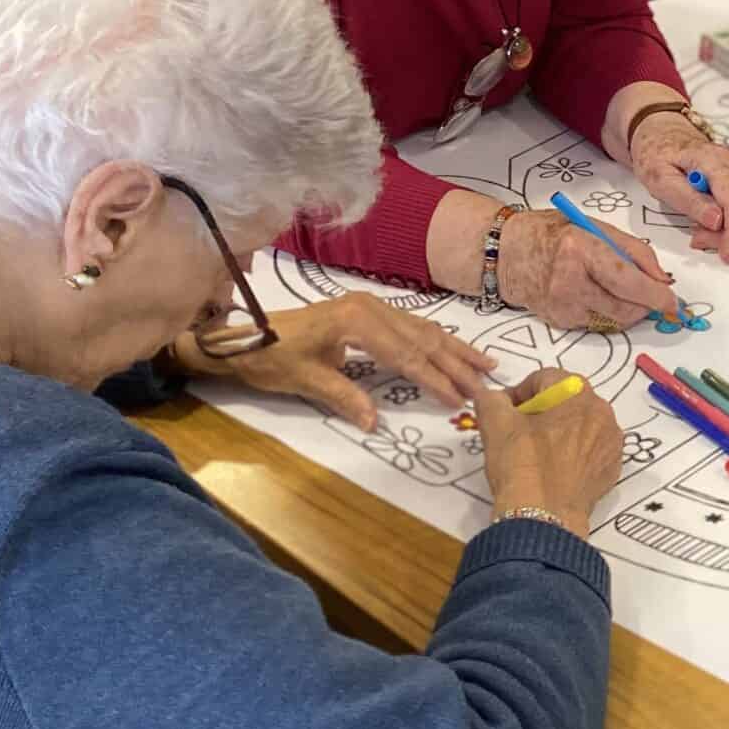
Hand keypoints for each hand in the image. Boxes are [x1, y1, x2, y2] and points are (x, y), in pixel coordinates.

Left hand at [191, 294, 495, 429]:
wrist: (242, 335)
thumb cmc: (271, 357)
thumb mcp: (305, 380)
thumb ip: (344, 397)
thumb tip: (374, 423)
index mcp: (357, 321)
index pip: (406, 355)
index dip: (434, 379)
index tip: (459, 399)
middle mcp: (370, 307)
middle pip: (422, 338)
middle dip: (455, 363)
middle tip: (485, 385)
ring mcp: (370, 306)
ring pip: (422, 329)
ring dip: (453, 348)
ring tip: (484, 364)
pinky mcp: (367, 311)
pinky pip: (410, 326)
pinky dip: (434, 340)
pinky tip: (452, 349)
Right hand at [478, 366, 623, 527]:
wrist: (543, 517)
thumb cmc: (521, 463)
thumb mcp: (495, 424)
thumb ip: (491, 399)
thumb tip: (492, 397)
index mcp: (578, 393)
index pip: (545, 379)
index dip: (520, 393)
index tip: (504, 412)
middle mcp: (603, 412)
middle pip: (567, 400)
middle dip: (542, 410)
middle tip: (518, 431)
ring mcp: (612, 442)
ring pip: (582, 425)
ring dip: (560, 431)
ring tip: (536, 452)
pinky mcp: (613, 468)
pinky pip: (591, 450)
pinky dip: (574, 454)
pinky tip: (554, 470)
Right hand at [499, 209, 678, 328]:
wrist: (505, 252)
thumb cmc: (553, 234)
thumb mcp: (594, 227)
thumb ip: (633, 250)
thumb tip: (663, 279)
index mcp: (581, 249)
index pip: (628, 281)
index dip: (656, 295)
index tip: (673, 301)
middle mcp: (569, 280)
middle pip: (626, 307)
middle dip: (648, 306)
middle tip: (655, 298)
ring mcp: (562, 305)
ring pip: (616, 320)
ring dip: (630, 310)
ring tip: (622, 290)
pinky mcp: (559, 321)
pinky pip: (598, 323)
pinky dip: (607, 312)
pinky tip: (595, 295)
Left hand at [627, 111, 728, 263]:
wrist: (665, 137)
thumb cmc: (659, 156)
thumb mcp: (660, 179)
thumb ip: (688, 200)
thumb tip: (717, 220)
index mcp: (716, 161)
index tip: (725, 254)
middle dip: (727, 235)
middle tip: (696, 238)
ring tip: (700, 229)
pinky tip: (713, 221)